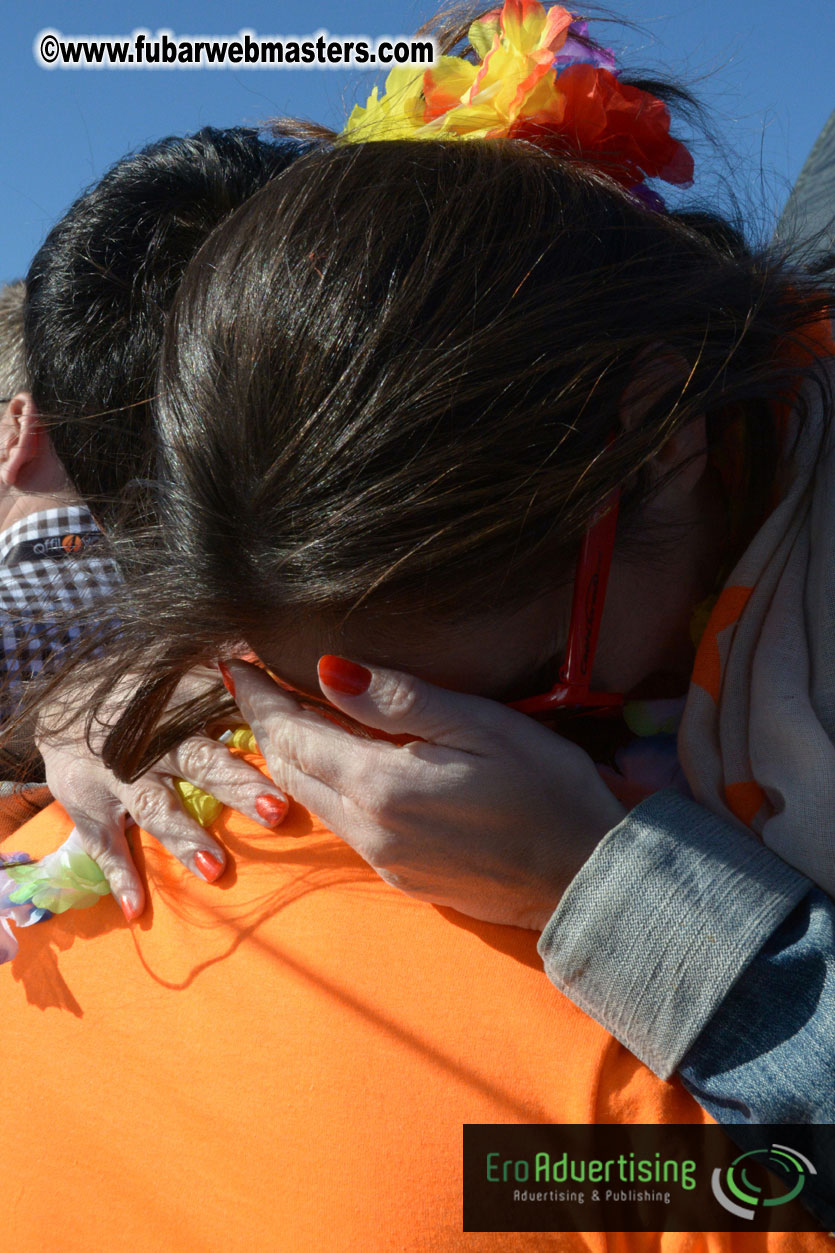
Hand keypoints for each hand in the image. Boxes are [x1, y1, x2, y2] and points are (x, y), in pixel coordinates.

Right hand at [36, 674, 288, 921]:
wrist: (63, 704)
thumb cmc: (144, 692)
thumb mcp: (179, 668)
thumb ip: (231, 669)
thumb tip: (282, 651)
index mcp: (179, 698)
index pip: (226, 708)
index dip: (260, 724)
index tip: (296, 745)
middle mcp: (150, 737)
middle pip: (197, 758)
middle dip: (235, 784)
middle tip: (276, 810)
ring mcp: (116, 775)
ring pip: (154, 805)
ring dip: (184, 836)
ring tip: (215, 868)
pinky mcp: (88, 805)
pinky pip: (103, 845)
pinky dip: (120, 877)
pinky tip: (138, 910)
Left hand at [222, 657, 626, 930]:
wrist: (584, 880)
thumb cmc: (548, 791)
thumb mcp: (483, 727)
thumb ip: (402, 700)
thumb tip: (330, 670)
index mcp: (382, 785)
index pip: (294, 733)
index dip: (259, 697)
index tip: (235, 663)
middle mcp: (368, 828)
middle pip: (289, 768)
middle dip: (264, 722)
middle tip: (250, 681)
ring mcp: (382, 859)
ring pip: (309, 798)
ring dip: (289, 754)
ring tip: (283, 712)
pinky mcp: (399, 875)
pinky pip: (339, 822)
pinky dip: (320, 784)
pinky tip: (334, 760)